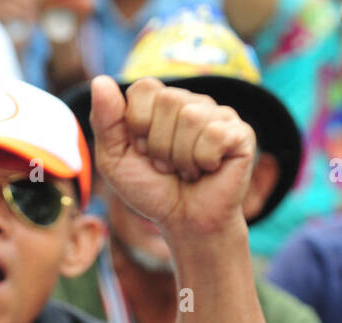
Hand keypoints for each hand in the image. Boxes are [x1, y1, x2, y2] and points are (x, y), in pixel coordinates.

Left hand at [89, 75, 254, 238]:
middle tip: (166, 166)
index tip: (143, 150)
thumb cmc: (151, 190)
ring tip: (186, 170)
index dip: (138, 125)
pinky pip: (215, 135)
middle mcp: (191, 102)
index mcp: (161, 102)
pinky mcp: (241, 133)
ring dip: (180, 157)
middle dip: (159, 145)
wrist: (184, 222)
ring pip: (192, 117)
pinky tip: (208, 170)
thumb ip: (105, 121)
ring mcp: (219, 115)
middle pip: (168, 101)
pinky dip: (204, 161)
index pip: (144, 88)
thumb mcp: (115, 160)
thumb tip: (100, 80)